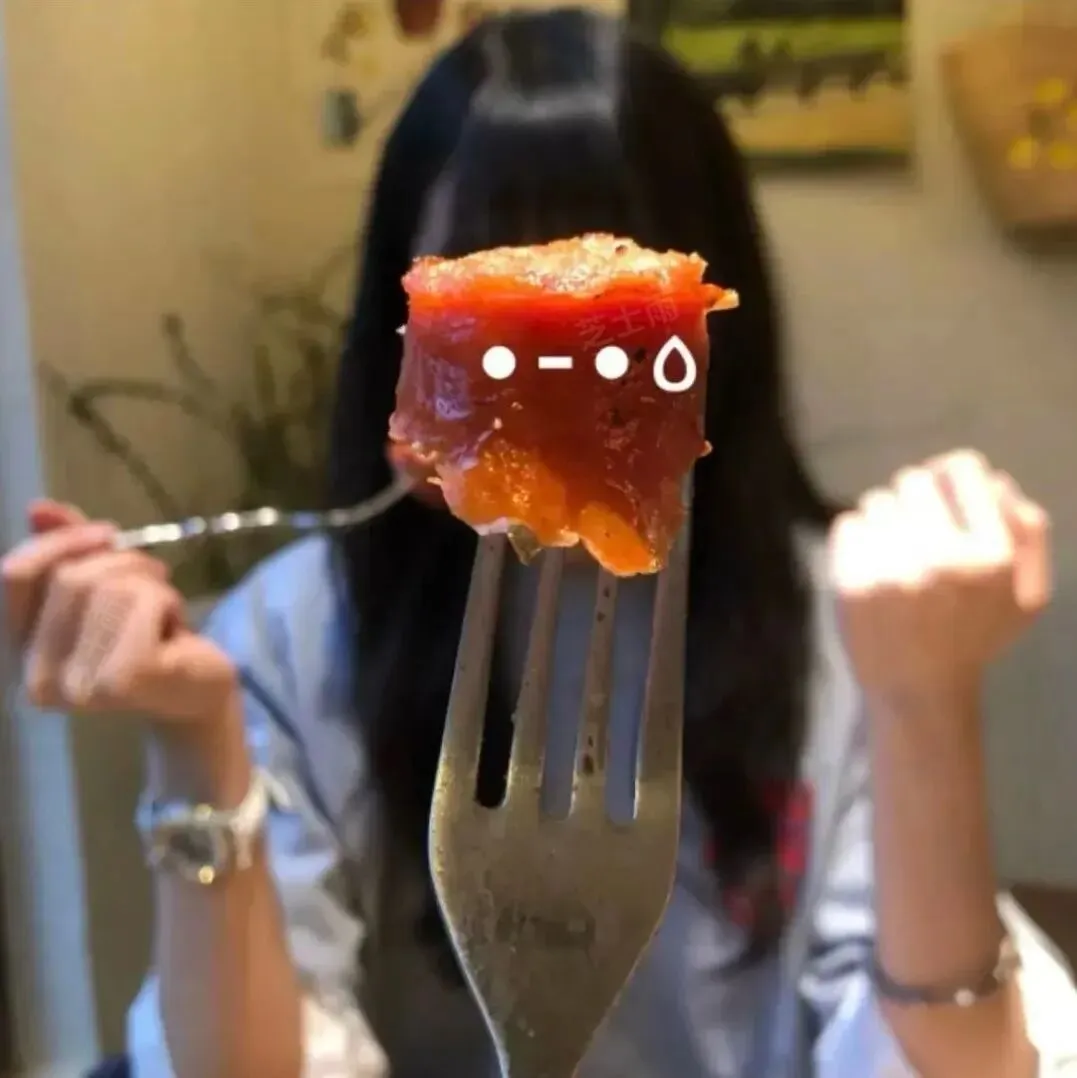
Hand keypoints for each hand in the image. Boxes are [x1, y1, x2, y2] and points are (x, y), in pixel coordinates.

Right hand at [1, 499, 237, 723]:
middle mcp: (38, 679)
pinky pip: (143, 601)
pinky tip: (175, 630)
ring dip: (151, 585)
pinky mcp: (122, 682)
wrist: (201, 690)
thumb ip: (70, 551)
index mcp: (22, 653)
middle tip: (155, 584)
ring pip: (110, 585)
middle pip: (71, 576)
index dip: (59, 541)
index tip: (107, 532)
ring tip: (164, 613)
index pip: (15, 575)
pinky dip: (168, 601)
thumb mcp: (109, 586)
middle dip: (124, 563)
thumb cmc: (152, 637)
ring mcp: (79, 686)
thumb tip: (38, 508)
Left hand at [829, 450, 1049, 708]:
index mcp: (994, 556)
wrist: (918, 691)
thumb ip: (1027, 534)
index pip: (964, 470)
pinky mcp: (853, 580)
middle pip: (913, 480)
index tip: (942, 493)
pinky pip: (848, 524)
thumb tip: (996, 479)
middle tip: (914, 533)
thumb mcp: (1026, 594)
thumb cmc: (974, 637)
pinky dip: (855, 540)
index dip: (950, 475)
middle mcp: (944, 557)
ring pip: (876, 501)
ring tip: (894, 558)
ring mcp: (894, 569)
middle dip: (912, 501)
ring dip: (883, 522)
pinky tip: (870, 569)